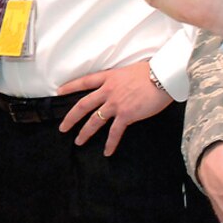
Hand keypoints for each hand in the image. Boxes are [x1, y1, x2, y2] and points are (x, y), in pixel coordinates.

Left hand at [57, 61, 172, 156]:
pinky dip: (110, 143)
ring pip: (94, 120)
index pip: (85, 81)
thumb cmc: (152, 72)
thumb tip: (123, 86)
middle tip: (63, 127)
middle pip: (83, 105)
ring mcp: (116, 103)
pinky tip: (107, 152)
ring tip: (78, 141)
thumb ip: (121, 80)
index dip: (70, 86)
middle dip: (71, 117)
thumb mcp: (130, 71)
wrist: (163, 77)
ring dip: (85, 132)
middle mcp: (108, 91)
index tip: (59, 91)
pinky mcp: (126, 115)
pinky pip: (115, 132)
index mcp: (109, 77)